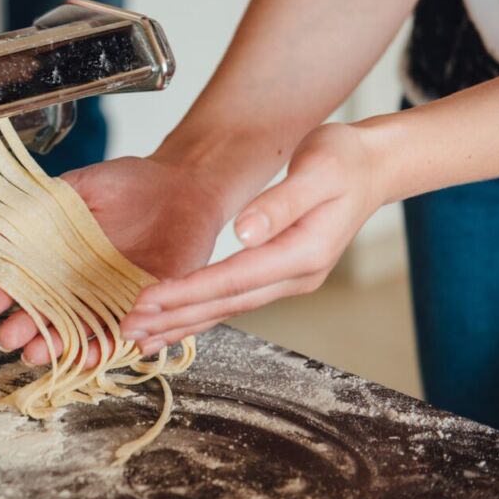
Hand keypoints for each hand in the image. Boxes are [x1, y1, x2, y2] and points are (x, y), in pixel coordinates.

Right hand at [0, 156, 226, 365]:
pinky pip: (132, 331)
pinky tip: (95, 351)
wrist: (184, 182)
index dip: (1, 297)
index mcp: (61, 261)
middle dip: (27, 332)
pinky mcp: (154, 305)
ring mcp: (117, 300)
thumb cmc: (131, 182)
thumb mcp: (80, 187)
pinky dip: (114, 343)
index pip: (26, 285)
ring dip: (63, 347)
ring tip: (41, 353)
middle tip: (8, 339)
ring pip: (86, 333)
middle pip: (50, 318)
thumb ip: (44, 203)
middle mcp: (85, 288)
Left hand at [123, 123, 384, 352]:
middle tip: (128, 330)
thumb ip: (281, 202)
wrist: (371, 168)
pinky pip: (232, 300)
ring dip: (181, 324)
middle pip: (225, 304)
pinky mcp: (279, 276)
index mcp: (303, 252)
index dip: (188, 292)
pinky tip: (171, 324)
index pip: (234, 280)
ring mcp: (289, 281)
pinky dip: (199, 314)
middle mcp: (296, 276)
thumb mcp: (318, 169)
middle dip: (174, 318)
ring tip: (138, 338)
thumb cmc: (343, 160)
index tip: (148, 301)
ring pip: (226, 309)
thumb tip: (245, 232)